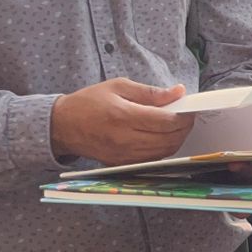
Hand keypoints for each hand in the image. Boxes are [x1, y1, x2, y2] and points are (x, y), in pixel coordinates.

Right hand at [50, 78, 194, 165]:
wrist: (63, 126)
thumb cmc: (89, 102)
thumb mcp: (118, 87)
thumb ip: (150, 92)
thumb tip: (177, 92)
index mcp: (123, 116)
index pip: (166, 121)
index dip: (183, 116)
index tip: (188, 109)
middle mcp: (125, 139)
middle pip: (168, 139)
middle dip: (184, 128)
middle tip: (186, 117)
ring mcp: (124, 155)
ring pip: (164, 152)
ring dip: (176, 140)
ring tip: (176, 126)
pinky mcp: (122, 164)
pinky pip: (152, 159)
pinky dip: (163, 149)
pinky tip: (162, 137)